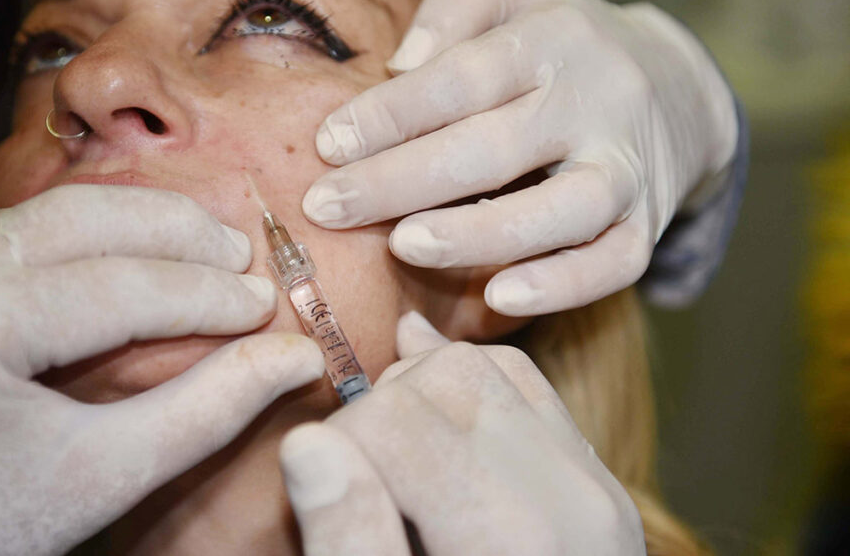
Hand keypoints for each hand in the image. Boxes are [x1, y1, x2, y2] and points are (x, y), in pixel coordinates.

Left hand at [0, 184, 322, 555]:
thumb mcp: (96, 477)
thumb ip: (203, 412)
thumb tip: (295, 356)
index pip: (119, 285)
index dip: (206, 294)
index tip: (264, 304)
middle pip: (81, 214)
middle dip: (174, 229)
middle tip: (238, 256)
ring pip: (40, 210)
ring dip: (123, 228)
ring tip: (191, 252)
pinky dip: (60, 240)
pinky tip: (103, 266)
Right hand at [280, 311, 643, 555]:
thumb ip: (352, 542)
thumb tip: (307, 442)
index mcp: (512, 542)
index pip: (395, 419)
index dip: (336, 443)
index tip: (324, 493)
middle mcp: (572, 499)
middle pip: (444, 378)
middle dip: (379, 411)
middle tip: (358, 480)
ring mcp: (598, 486)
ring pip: (487, 369)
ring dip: (423, 395)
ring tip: (392, 460)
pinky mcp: (601, 485)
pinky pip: (529, 390)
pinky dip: (473, 390)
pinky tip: (433, 423)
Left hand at [302, 0, 737, 315]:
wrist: (678, 84)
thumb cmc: (562, 39)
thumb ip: (456, 5)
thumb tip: (400, 64)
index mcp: (555, 37)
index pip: (463, 76)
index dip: (392, 113)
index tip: (327, 144)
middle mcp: (600, 99)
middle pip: (495, 146)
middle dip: (401, 180)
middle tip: (327, 206)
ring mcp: (629, 167)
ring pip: (562, 209)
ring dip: (478, 233)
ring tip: (404, 246)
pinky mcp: (646, 224)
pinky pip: (614, 264)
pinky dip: (561, 285)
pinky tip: (498, 297)